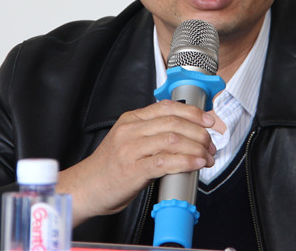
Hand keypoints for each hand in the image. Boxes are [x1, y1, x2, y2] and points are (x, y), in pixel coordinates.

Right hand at [55, 99, 215, 225]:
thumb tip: (186, 135)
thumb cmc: (109, 168)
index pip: (168, 107)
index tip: (210, 121)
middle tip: (211, 144)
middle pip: (174, 122)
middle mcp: (131, 130)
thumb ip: (152, 134)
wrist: (84, 189)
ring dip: (196, 148)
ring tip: (207, 157)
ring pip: (173, 139)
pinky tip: (196, 164)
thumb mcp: (128, 141)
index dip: (193, 112)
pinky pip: (166, 161)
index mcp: (131, 119)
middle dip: (200, 132)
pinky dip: (186, 162)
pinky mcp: (133, 169)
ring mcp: (130, 149)